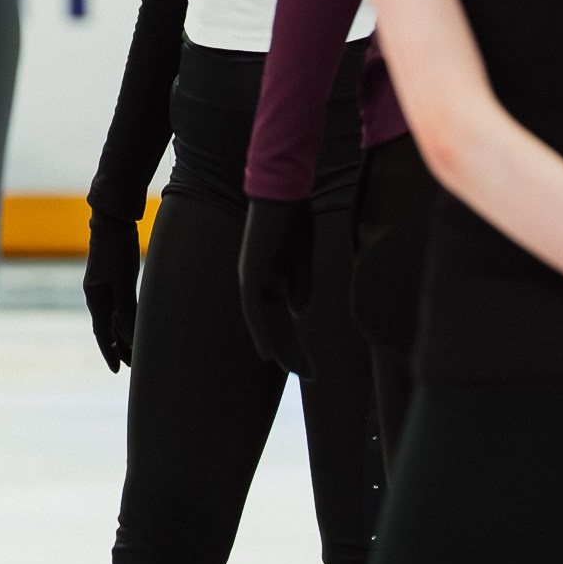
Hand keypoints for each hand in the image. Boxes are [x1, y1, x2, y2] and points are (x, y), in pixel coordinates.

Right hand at [83, 213, 140, 371]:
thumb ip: (128, 307)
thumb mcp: (123, 280)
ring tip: (133, 351)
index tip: (117, 370)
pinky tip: (132, 325)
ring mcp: (103, 287)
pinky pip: (117, 306)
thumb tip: (134, 333)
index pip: (101, 332)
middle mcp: (96, 295)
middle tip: (131, 367)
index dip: (110, 351)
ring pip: (112, 318)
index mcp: (95, 297)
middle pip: (106, 328)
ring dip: (122, 335)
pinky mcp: (111, 279)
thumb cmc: (116, 249)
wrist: (111, 220)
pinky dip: (124, 319)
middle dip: (118, 347)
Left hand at [238, 197, 315, 377]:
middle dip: (292, 351)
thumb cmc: (293, 216)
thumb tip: (296, 313)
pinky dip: (260, 331)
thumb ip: (301, 282)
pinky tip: (268, 353)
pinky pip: (253, 308)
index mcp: (274, 277)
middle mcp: (260, 281)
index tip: (312, 364)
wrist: (283, 189)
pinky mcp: (250, 272)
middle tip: (311, 374)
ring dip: (281, 348)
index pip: (284, 318)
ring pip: (265, 323)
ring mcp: (253, 277)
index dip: (297, 342)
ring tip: (299, 370)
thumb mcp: (303, 255)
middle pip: (275, 325)